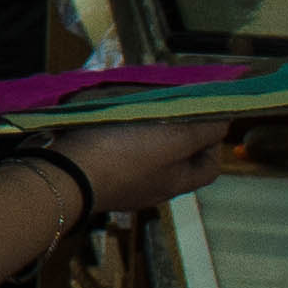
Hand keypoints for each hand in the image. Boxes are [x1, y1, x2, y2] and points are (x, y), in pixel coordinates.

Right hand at [50, 116, 231, 214]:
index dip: (212, 140)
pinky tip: (107, 113)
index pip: (209, 165)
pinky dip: (116, 130)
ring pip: (143, 150)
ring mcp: (121, 182)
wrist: (63, 174)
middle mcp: (151, 186)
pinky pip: (114, 148)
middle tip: (166, 101)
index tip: (203, 115)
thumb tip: (225, 121)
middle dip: (174, 126)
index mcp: (175, 182)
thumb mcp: (175, 138)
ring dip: (143, 125)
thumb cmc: (124, 155)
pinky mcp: (94, 172)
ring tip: (135, 101)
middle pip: (175, 156)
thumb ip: (205, 128)